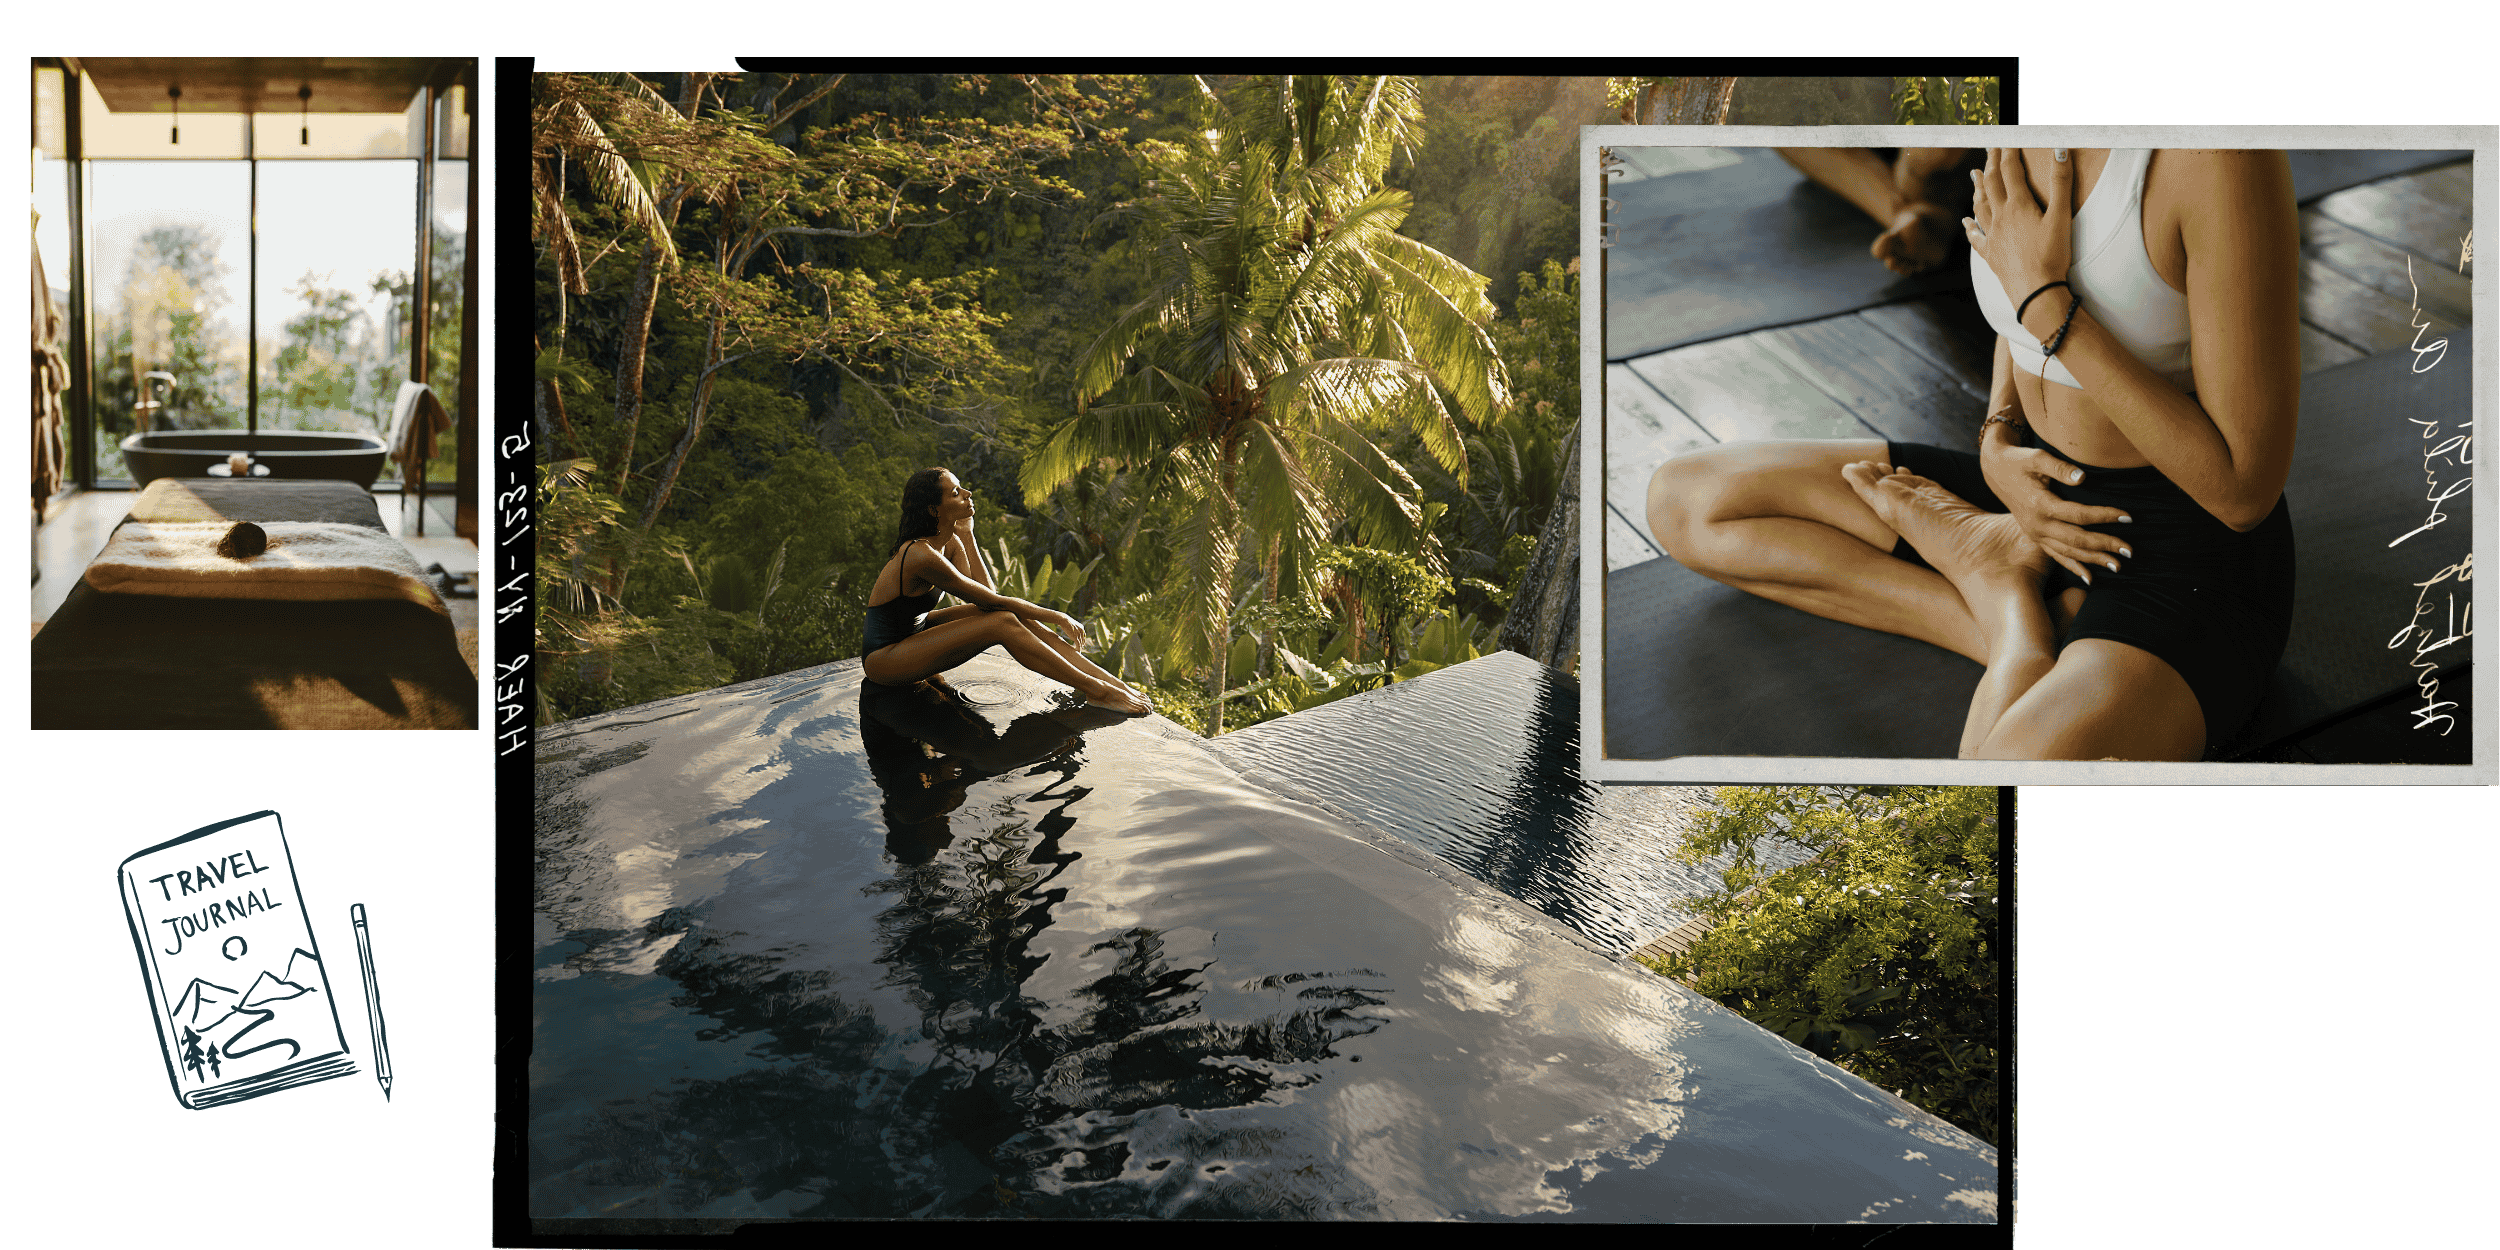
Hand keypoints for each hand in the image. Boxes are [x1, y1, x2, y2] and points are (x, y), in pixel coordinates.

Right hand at [1051, 613, 1085, 647]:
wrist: (1064, 620)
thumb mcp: (1072, 625)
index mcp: (1082, 628)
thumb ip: (1074, 628)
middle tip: (1081, 648)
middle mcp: (1082, 631)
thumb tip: (1072, 630)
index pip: (1083, 635)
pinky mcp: (1075, 637)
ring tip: (1079, 650)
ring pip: (1080, 643)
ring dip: (1080, 647)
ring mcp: (1079, 634)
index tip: (1082, 643)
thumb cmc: (1066, 622)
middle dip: (1082, 644)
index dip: (1083, 640)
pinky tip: (1078, 651)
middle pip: (1082, 639)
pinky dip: (1078, 648)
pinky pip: (1078, 644)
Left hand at [1963, 147, 2073, 315]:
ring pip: (1980, 206)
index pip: (2010, 171)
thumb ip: (2061, 183)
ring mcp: (1992, 236)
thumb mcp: (2062, 216)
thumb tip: (2060, 151)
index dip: (2008, 152)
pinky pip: (1976, 237)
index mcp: (2018, 205)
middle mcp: (2000, 218)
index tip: (2006, 137)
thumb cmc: (2052, 255)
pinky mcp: (1990, 254)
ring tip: (1974, 174)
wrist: (2036, 292)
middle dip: (1991, 163)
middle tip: (1989, 148)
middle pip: (1991, 184)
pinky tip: (1965, 221)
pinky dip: (1970, 226)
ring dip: (1977, 188)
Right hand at [1979, 421, 2132, 582]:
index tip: (2128, 517)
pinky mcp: (2035, 537)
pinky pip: (2056, 556)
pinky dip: (2073, 567)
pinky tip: (2090, 578)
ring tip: (2117, 566)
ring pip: (2068, 552)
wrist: (1995, 471)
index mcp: (2040, 504)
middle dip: (2104, 545)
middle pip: (2076, 539)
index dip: (2105, 516)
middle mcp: (2037, 524)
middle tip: (2129, 551)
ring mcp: (2035, 534)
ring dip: (2093, 560)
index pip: (2079, 515)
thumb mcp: (2036, 457)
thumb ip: (2060, 467)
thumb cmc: (2019, 461)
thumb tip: (2082, 477)